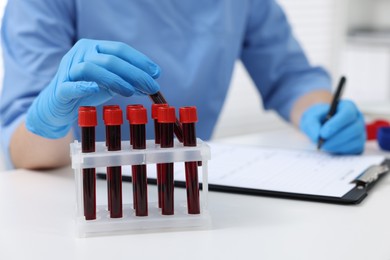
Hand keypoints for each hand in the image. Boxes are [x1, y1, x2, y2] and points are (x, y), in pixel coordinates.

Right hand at [26, 39, 159, 137]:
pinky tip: (96, 89)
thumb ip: (127, 81)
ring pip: (91, 69)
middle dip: (134, 73)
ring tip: (131, 92)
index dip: (140, 60)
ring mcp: (68, 69)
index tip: (156, 72)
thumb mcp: (110, 84)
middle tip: (151, 87)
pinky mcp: (60, 89)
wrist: (59, 105)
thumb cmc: (87, 90)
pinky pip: (70, 86)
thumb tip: (151, 84)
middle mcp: (81, 53)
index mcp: (94, 48)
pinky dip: (83, 86)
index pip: (120, 49)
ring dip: (114, 80)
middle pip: (110, 59)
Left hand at [300, 100, 365, 153]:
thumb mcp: (310, 117)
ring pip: (356, 140)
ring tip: (324, 145)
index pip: (348, 113)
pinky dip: (341, 150)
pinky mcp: (358, 144)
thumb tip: (316, 136)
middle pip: (355, 128)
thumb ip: (311, 124)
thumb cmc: (317, 118)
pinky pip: (355, 149)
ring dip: (338, 145)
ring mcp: (360, 132)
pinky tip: (331, 147)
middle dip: (337, 138)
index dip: (336, 124)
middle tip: (322, 143)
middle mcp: (357, 118)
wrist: (319, 126)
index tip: (323, 133)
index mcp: (348, 107)